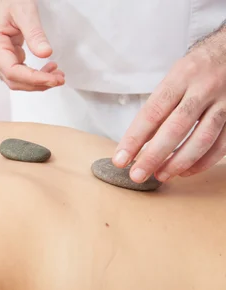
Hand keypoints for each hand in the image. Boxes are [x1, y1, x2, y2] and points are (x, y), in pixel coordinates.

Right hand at [0, 0, 64, 90]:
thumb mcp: (24, 12)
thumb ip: (35, 34)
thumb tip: (45, 53)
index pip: (12, 72)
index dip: (33, 79)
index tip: (51, 79)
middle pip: (14, 80)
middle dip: (38, 84)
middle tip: (58, 79)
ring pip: (17, 80)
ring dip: (36, 82)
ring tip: (56, 76)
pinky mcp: (7, 55)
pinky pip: (19, 72)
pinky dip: (34, 75)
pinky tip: (47, 70)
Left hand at [113, 26, 225, 182]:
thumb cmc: (198, 68)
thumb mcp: (175, 75)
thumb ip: (159, 105)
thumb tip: (136, 142)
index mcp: (181, 76)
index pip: (152, 112)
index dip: (134, 139)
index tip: (120, 159)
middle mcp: (203, 88)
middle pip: (175, 128)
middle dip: (153, 156)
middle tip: (137, 175)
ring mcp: (224, 102)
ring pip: (201, 139)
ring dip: (178, 162)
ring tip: (160, 176)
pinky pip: (221, 144)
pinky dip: (203, 162)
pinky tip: (186, 171)